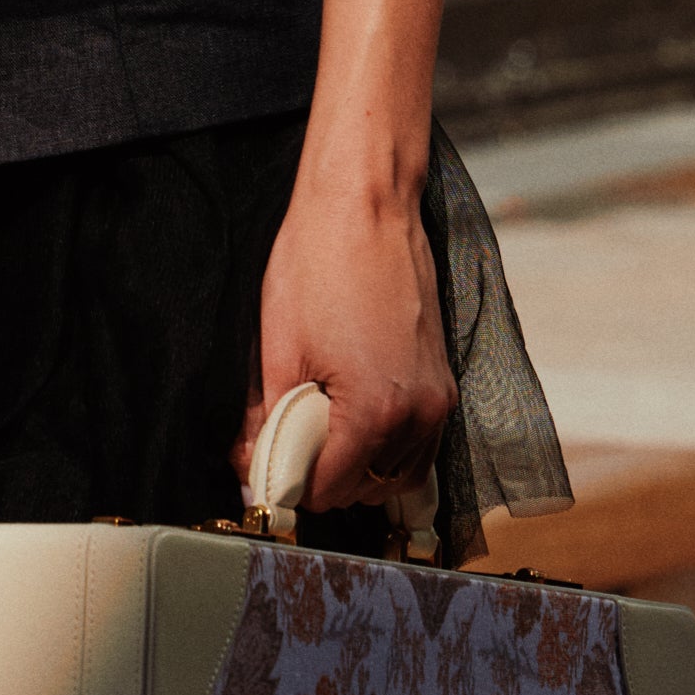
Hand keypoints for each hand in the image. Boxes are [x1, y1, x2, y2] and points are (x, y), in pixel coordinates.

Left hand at [237, 175, 452, 519]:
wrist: (366, 206)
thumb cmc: (320, 262)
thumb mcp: (278, 347)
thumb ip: (267, 419)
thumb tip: (251, 462)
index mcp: (375, 412)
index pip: (329, 489)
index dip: (287, 484)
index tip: (262, 467)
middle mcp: (419, 414)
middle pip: (365, 489)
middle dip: (320, 477)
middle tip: (282, 444)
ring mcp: (438, 397)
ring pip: (397, 473)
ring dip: (357, 468)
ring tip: (317, 431)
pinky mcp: (443, 379)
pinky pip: (418, 443)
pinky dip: (386, 447)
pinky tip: (352, 418)